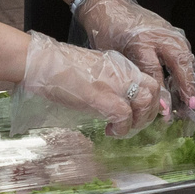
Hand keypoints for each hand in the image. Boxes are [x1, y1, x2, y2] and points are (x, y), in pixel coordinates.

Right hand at [19, 32, 165, 133]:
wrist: (41, 62)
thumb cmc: (58, 69)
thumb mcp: (91, 72)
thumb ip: (106, 82)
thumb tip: (110, 101)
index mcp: (119, 65)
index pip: (149, 81)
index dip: (151, 101)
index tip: (142, 114)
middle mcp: (122, 71)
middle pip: (153, 91)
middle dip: (149, 113)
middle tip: (133, 125)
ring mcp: (113, 83)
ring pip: (146, 102)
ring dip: (138, 121)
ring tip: (122, 129)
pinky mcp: (101, 96)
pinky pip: (125, 115)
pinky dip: (122, 128)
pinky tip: (111, 131)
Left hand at [73, 0, 194, 113]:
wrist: (111, 6)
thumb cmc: (109, 32)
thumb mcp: (115, 56)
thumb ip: (133, 76)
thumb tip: (151, 99)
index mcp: (141, 41)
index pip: (155, 72)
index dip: (160, 93)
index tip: (165, 110)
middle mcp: (160, 35)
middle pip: (180, 63)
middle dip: (187, 87)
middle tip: (190, 108)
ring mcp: (170, 32)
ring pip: (186, 59)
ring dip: (189, 80)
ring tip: (189, 101)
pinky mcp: (174, 32)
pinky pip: (184, 53)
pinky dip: (186, 70)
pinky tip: (183, 85)